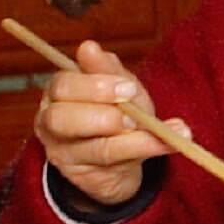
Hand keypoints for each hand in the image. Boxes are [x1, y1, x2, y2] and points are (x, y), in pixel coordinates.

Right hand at [35, 40, 187, 204]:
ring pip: (89, 147)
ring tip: (154, 130)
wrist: (117, 159)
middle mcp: (51, 123)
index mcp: (59, 92)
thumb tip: (89, 47)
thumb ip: (107, 69)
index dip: (95, 85)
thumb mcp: (117, 86)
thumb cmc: (117, 111)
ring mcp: (64, 153)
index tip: (129, 87)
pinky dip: (146, 150)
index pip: (63, 85)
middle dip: (102, 114)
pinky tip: (171, 141)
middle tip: (134, 116)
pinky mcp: (83, 176)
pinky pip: (113, 164)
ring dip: (129, 139)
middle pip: (60, 118)